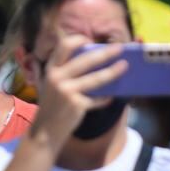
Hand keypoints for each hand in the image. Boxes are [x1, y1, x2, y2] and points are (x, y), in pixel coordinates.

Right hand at [28, 34, 127, 151]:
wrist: (45, 131)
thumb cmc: (52, 105)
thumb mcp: (51, 84)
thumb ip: (65, 72)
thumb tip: (93, 60)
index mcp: (51, 69)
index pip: (64, 45)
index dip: (79, 39)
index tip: (90, 40)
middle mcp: (57, 77)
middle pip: (86, 60)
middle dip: (105, 53)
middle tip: (119, 48)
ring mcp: (67, 91)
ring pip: (96, 78)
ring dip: (112, 72)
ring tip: (124, 66)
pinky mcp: (77, 105)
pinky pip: (97, 98)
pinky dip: (106, 97)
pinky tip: (111, 96)